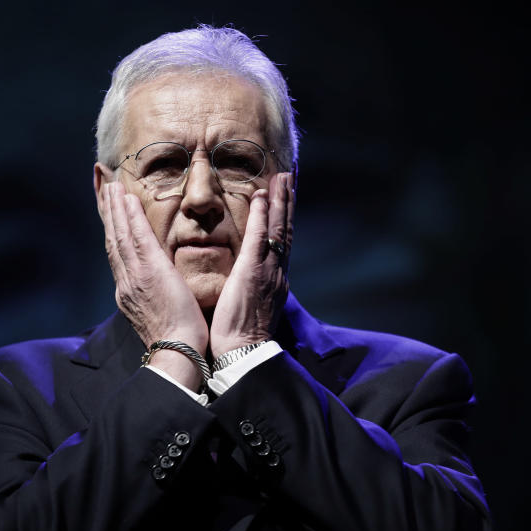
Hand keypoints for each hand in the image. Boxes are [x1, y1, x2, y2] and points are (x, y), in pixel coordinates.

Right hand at [100, 182, 208, 388]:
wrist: (178, 352)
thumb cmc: (177, 337)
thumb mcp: (158, 312)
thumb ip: (153, 294)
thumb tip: (154, 285)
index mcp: (127, 291)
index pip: (116, 251)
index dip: (110, 226)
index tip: (107, 206)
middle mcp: (125, 281)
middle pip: (111, 237)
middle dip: (107, 209)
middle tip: (102, 183)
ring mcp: (134, 276)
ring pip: (119, 234)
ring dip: (115, 207)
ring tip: (112, 184)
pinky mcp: (149, 272)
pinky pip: (136, 238)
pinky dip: (130, 217)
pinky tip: (127, 199)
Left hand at [210, 172, 293, 356]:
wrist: (243, 352)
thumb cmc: (240, 335)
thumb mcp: (251, 307)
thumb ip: (252, 289)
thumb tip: (247, 280)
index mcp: (275, 280)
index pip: (281, 243)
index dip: (284, 219)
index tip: (285, 198)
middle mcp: (277, 272)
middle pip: (285, 230)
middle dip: (288, 203)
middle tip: (290, 177)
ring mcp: (268, 270)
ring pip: (278, 229)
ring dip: (281, 201)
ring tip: (283, 178)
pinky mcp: (254, 271)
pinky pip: (260, 237)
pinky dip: (262, 216)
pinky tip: (262, 196)